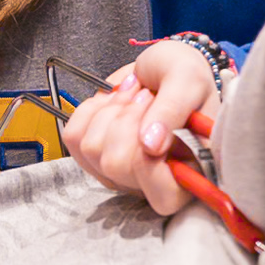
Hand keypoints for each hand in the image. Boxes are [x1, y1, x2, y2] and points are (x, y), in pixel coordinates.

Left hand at [62, 39, 220, 215]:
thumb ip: (173, 111)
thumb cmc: (187, 76)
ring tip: (134, 95)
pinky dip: (91, 109)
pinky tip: (114, 99)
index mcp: (190, 173)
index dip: (146, 159)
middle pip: (115, 165)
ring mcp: (122, 173)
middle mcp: (155, 182)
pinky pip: (73, 137)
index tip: (154, 112)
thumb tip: (150, 147)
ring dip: (110, 110)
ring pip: (91, 149)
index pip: (163, 197)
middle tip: (146, 96)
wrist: (167, 67)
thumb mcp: (189, 81)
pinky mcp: (96, 156)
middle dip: (126, 118)